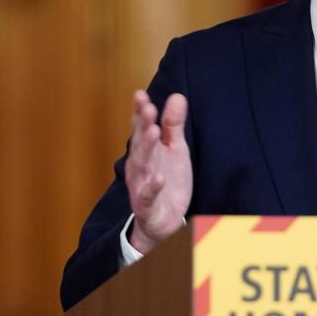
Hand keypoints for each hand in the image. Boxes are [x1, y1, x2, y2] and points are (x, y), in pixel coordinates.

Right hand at [125, 90, 192, 252]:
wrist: (165, 220)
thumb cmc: (168, 181)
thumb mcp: (175, 150)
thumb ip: (173, 125)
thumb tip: (177, 96)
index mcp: (146, 150)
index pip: (141, 127)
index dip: (140, 111)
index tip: (140, 95)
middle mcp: (140, 165)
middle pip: (140, 142)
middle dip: (142, 125)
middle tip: (148, 108)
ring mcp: (141, 184)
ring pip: (142, 165)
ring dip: (146, 149)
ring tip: (153, 132)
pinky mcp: (147, 205)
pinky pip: (148, 195)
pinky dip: (153, 187)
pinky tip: (159, 178)